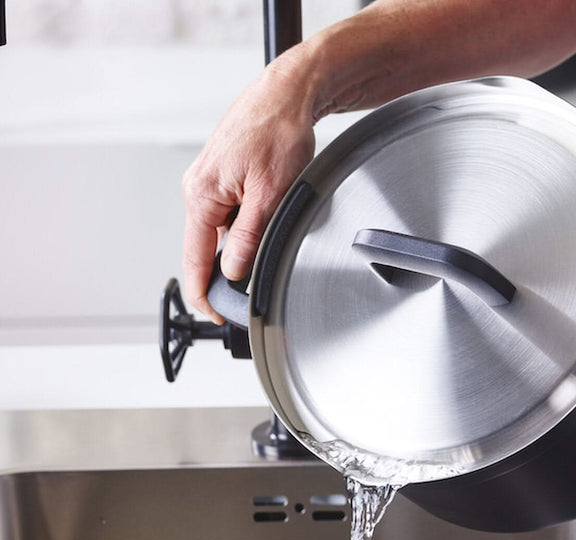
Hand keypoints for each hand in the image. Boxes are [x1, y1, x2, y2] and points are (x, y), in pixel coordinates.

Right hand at [182, 53, 316, 322]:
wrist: (288, 95)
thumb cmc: (277, 131)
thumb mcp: (269, 194)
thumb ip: (248, 237)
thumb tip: (232, 270)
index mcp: (202, 195)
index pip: (195, 259)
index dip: (205, 294)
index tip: (216, 316)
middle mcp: (200, 189)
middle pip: (207, 247)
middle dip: (228, 271)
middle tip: (254, 290)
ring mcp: (212, 182)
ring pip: (223, 230)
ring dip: (244, 242)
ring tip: (272, 229)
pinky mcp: (226, 176)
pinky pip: (232, 212)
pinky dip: (248, 224)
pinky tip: (269, 213)